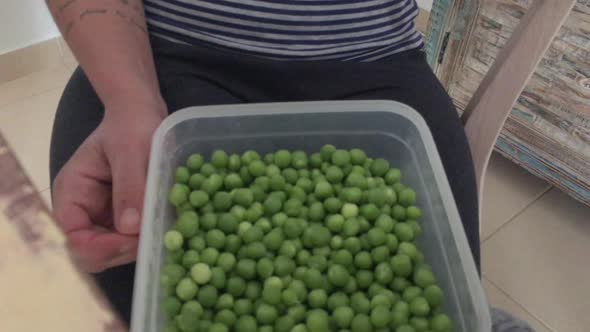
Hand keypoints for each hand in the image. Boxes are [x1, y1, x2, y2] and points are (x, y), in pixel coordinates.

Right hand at [53, 101, 166, 272]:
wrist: (141, 114)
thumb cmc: (131, 124)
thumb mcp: (132, 149)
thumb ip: (130, 186)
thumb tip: (129, 228)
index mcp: (72, 194)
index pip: (73, 238)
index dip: (100, 247)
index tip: (133, 239)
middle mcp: (83, 211)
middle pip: (93, 253)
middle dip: (122, 251)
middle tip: (154, 237)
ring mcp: (104, 217)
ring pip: (114, 252)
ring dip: (138, 248)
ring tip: (163, 229)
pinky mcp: (125, 218)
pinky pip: (132, 240)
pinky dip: (147, 239)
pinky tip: (166, 227)